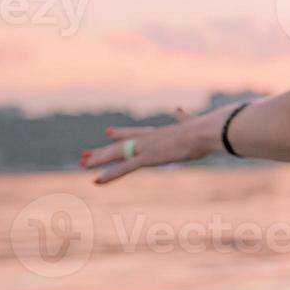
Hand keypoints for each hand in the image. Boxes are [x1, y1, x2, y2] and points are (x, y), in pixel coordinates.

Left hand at [78, 106, 213, 184]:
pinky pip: (124, 168)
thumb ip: (186, 118)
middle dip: (103, 150)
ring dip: (99, 159)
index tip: (108, 132)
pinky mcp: (148, 158)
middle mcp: (149, 138)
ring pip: (117, 154)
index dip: (121, 133)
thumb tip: (180, 109)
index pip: (136, 133)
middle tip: (85, 154)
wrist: (207, 131)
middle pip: (121, 144)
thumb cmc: (205, 129)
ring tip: (82, 163)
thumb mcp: (193, 124)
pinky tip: (96, 181)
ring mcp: (147, 148)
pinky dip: (109, 174)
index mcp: (160, 133)